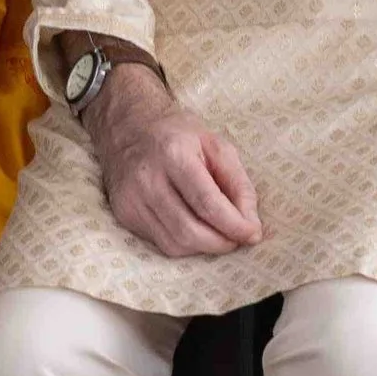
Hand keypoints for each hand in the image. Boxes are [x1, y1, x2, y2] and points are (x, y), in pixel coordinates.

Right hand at [86, 65, 261, 258]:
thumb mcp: (216, 146)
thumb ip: (239, 184)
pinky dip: (184, 244)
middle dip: (220, 243)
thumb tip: (251, 226)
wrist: (128, 127)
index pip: (206, 203)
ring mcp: (131, 199)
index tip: (253, 234)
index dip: (233, 225)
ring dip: (204, 248)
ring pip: (174, 244)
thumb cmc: (178, 135)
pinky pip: (160, 243)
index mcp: (173, 154)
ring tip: (218, 235)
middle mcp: (147, 179)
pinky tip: (194, 229)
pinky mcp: (123, 213)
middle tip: (237, 239)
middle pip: (188, 230)